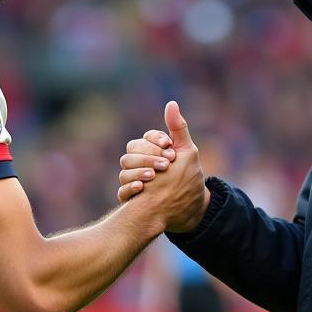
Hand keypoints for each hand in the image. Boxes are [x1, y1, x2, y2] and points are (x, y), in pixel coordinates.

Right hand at [118, 101, 208, 233]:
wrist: (189, 208)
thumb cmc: (188, 178)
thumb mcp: (187, 152)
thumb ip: (178, 128)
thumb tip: (171, 103)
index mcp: (152, 150)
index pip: (145, 138)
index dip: (155, 140)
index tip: (169, 145)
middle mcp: (140, 163)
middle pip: (132, 150)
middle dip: (149, 155)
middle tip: (166, 164)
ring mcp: (134, 179)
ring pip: (125, 168)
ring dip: (140, 169)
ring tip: (154, 175)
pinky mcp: (131, 198)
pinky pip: (122, 191)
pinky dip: (130, 187)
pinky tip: (143, 187)